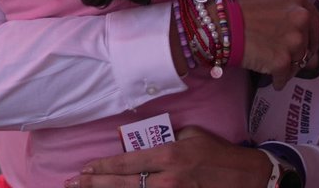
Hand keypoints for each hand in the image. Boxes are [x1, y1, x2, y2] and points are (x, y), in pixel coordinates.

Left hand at [68, 127, 271, 187]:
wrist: (246, 178)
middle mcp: (167, 179)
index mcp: (169, 155)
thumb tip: (143, 144)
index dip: (102, 166)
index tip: (85, 168)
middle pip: (122, 184)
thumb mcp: (191, 135)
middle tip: (73, 184)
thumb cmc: (218, 152)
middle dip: (94, 184)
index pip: (126, 162)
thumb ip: (165, 139)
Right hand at [235, 0, 318, 89]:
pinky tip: (273, 80)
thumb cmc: (238, 9)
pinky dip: (279, 80)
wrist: (218, 22)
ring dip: (289, 67)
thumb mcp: (271, 1)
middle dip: (301, 53)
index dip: (311, 36)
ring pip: (299, 62)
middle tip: (288, 58)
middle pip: (310, 44)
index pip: (316, 22)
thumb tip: (306, 43)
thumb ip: (290, 16)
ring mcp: (294, 40)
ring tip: (274, 68)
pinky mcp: (282, 61)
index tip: (306, 44)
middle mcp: (301, 18)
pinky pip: (285, 77)